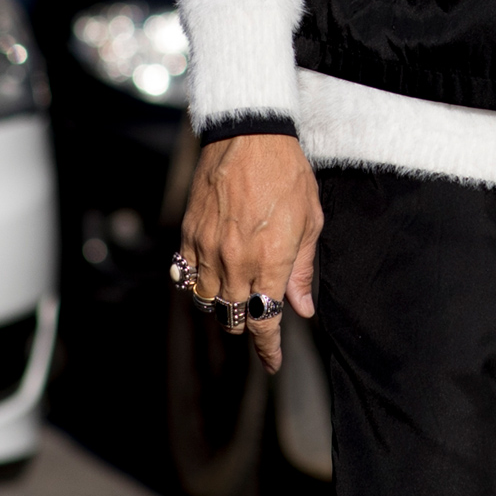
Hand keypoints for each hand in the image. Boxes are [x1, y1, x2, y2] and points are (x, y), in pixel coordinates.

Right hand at [179, 133, 321, 372]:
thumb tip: (302, 308)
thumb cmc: (288, 174)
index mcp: (270, 262)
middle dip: (246, 325)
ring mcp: (207, 249)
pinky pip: (185, 274)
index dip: (268, 348)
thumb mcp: (310, 222)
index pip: (265, 321)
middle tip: (257, 319)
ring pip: (206, 300)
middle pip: (233, 317)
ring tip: (235, 296)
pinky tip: (207, 277)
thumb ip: (301, 270)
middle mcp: (235, 262)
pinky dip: (196, 283)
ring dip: (221, 305)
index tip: (272, 361)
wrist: (250, 135)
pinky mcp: (188, 234)